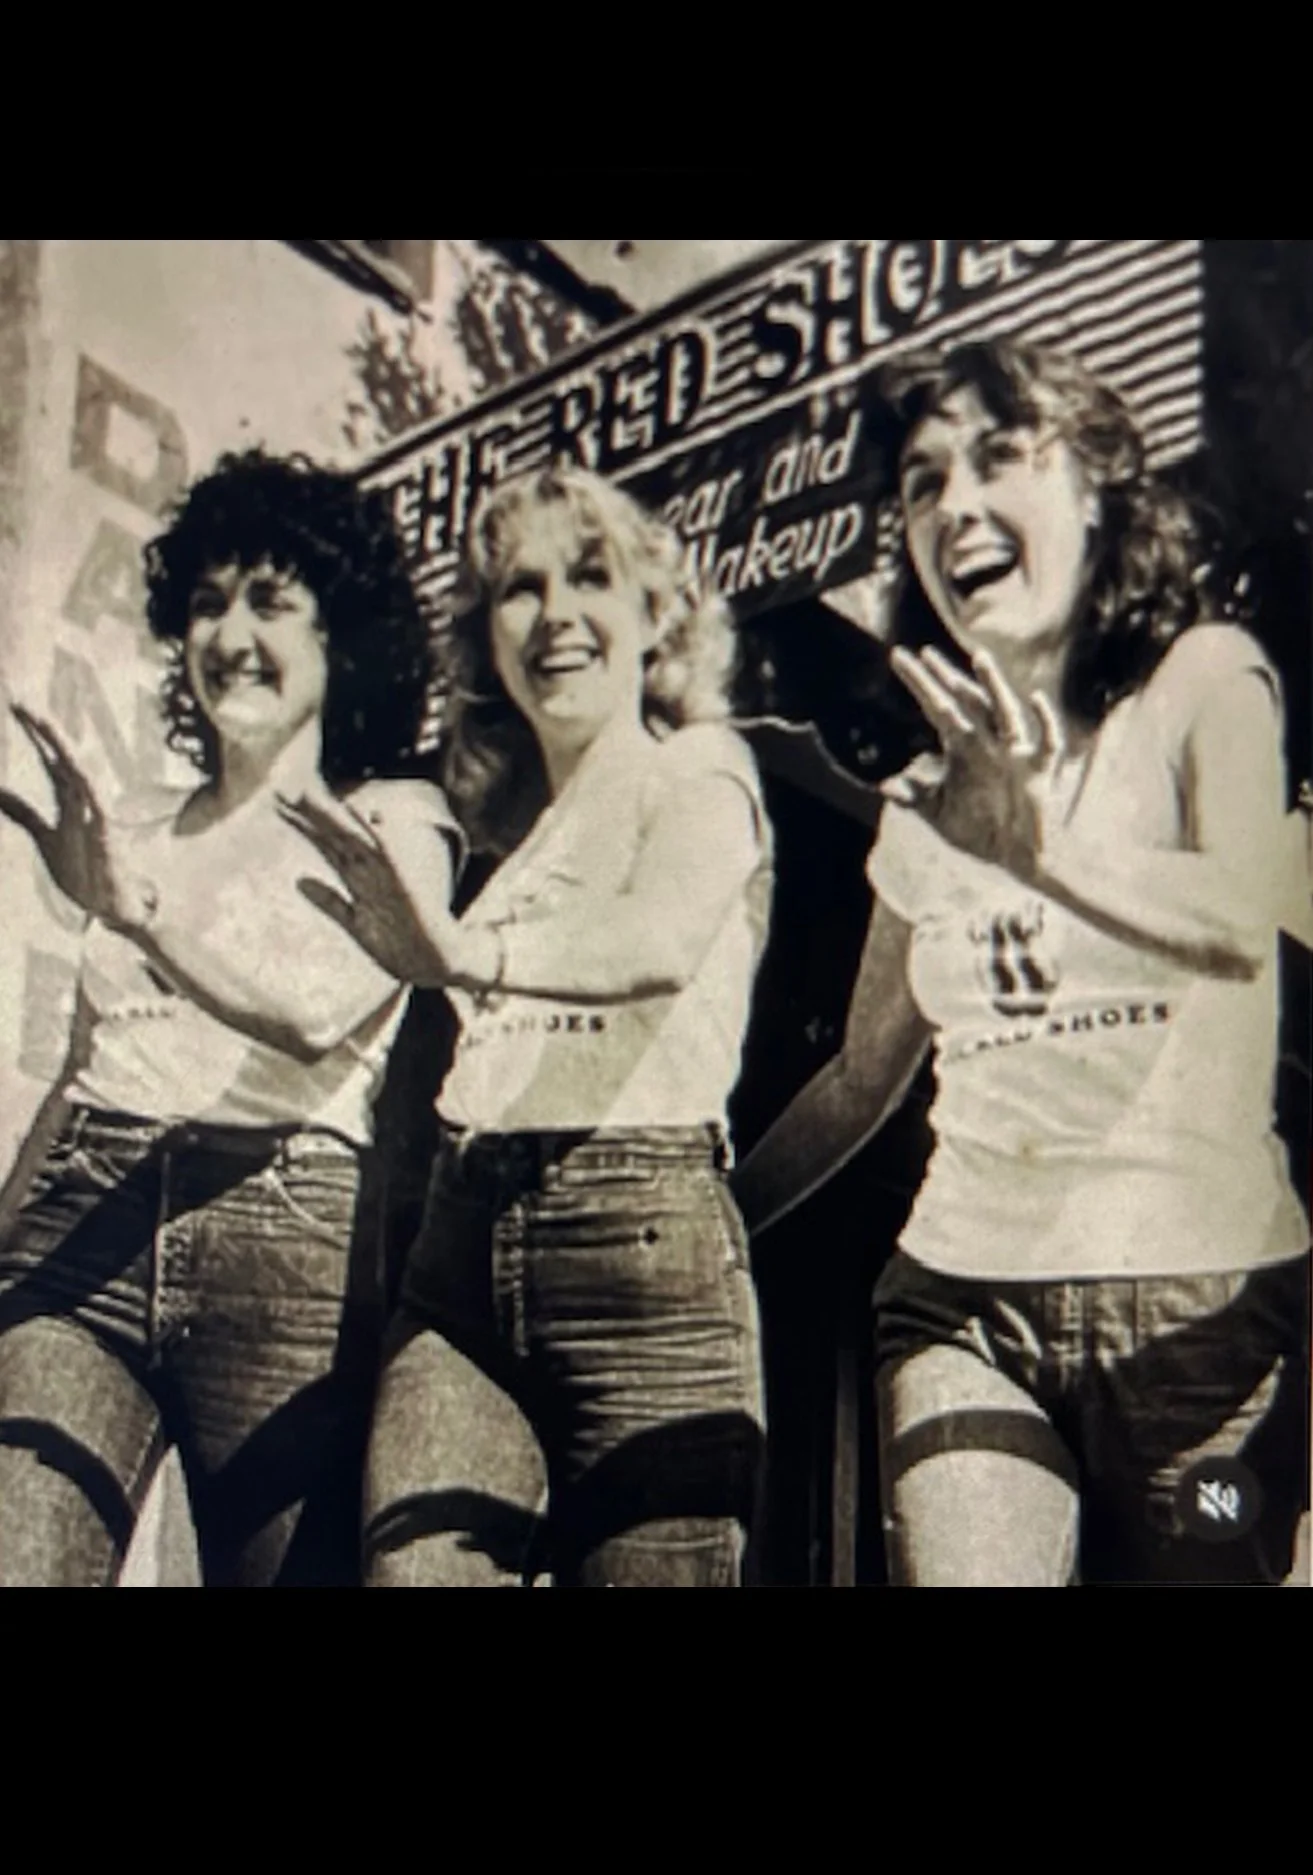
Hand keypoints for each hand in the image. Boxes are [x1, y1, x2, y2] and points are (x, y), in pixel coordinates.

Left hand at [0, 706, 137, 922]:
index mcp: (68, 802)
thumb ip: (25, 813)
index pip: (50, 760)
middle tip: (21, 702)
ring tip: (44, 724)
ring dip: (61, 748)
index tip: (16, 707)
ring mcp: (96, 816)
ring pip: (78, 773)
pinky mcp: (106, 835)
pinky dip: (87, 785)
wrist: (112, 905)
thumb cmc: (84, 871)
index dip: (34, 735)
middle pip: (62, 758)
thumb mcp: (46, 837)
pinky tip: (77, 767)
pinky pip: (96, 805)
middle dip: (43, 731)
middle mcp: (83, 802)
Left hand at [278, 790, 471, 986]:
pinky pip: (385, 854)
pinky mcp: (403, 883)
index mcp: (358, 880)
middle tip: (282, 790)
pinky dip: (372, 833)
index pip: (326, 845)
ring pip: (353, 840)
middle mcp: (369, 871)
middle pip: (334, 836)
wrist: (436, 963)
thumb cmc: (399, 946)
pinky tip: (357, 814)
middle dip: (311, 814)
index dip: (303, 826)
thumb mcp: (354, 923)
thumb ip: (329, 901)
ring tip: (308, 796)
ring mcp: (386, 875)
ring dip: (331, 818)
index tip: (278, 807)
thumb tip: (298, 880)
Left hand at [888, 646, 1067, 877]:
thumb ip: (915, 797)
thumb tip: (883, 786)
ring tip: (979, 657)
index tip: (896, 656)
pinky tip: (1035, 698)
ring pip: (1004, 711)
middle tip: (925, 653)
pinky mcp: (1039, 770)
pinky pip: (1046, 741)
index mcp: (962, 747)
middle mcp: (987, 743)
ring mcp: (1014, 753)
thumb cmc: (980, 831)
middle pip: (966, 701)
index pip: (936, 707)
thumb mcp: (939, 813)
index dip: (918, 683)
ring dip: (993, 686)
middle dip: (946, 677)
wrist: (1016, 858)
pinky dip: (1044, 720)